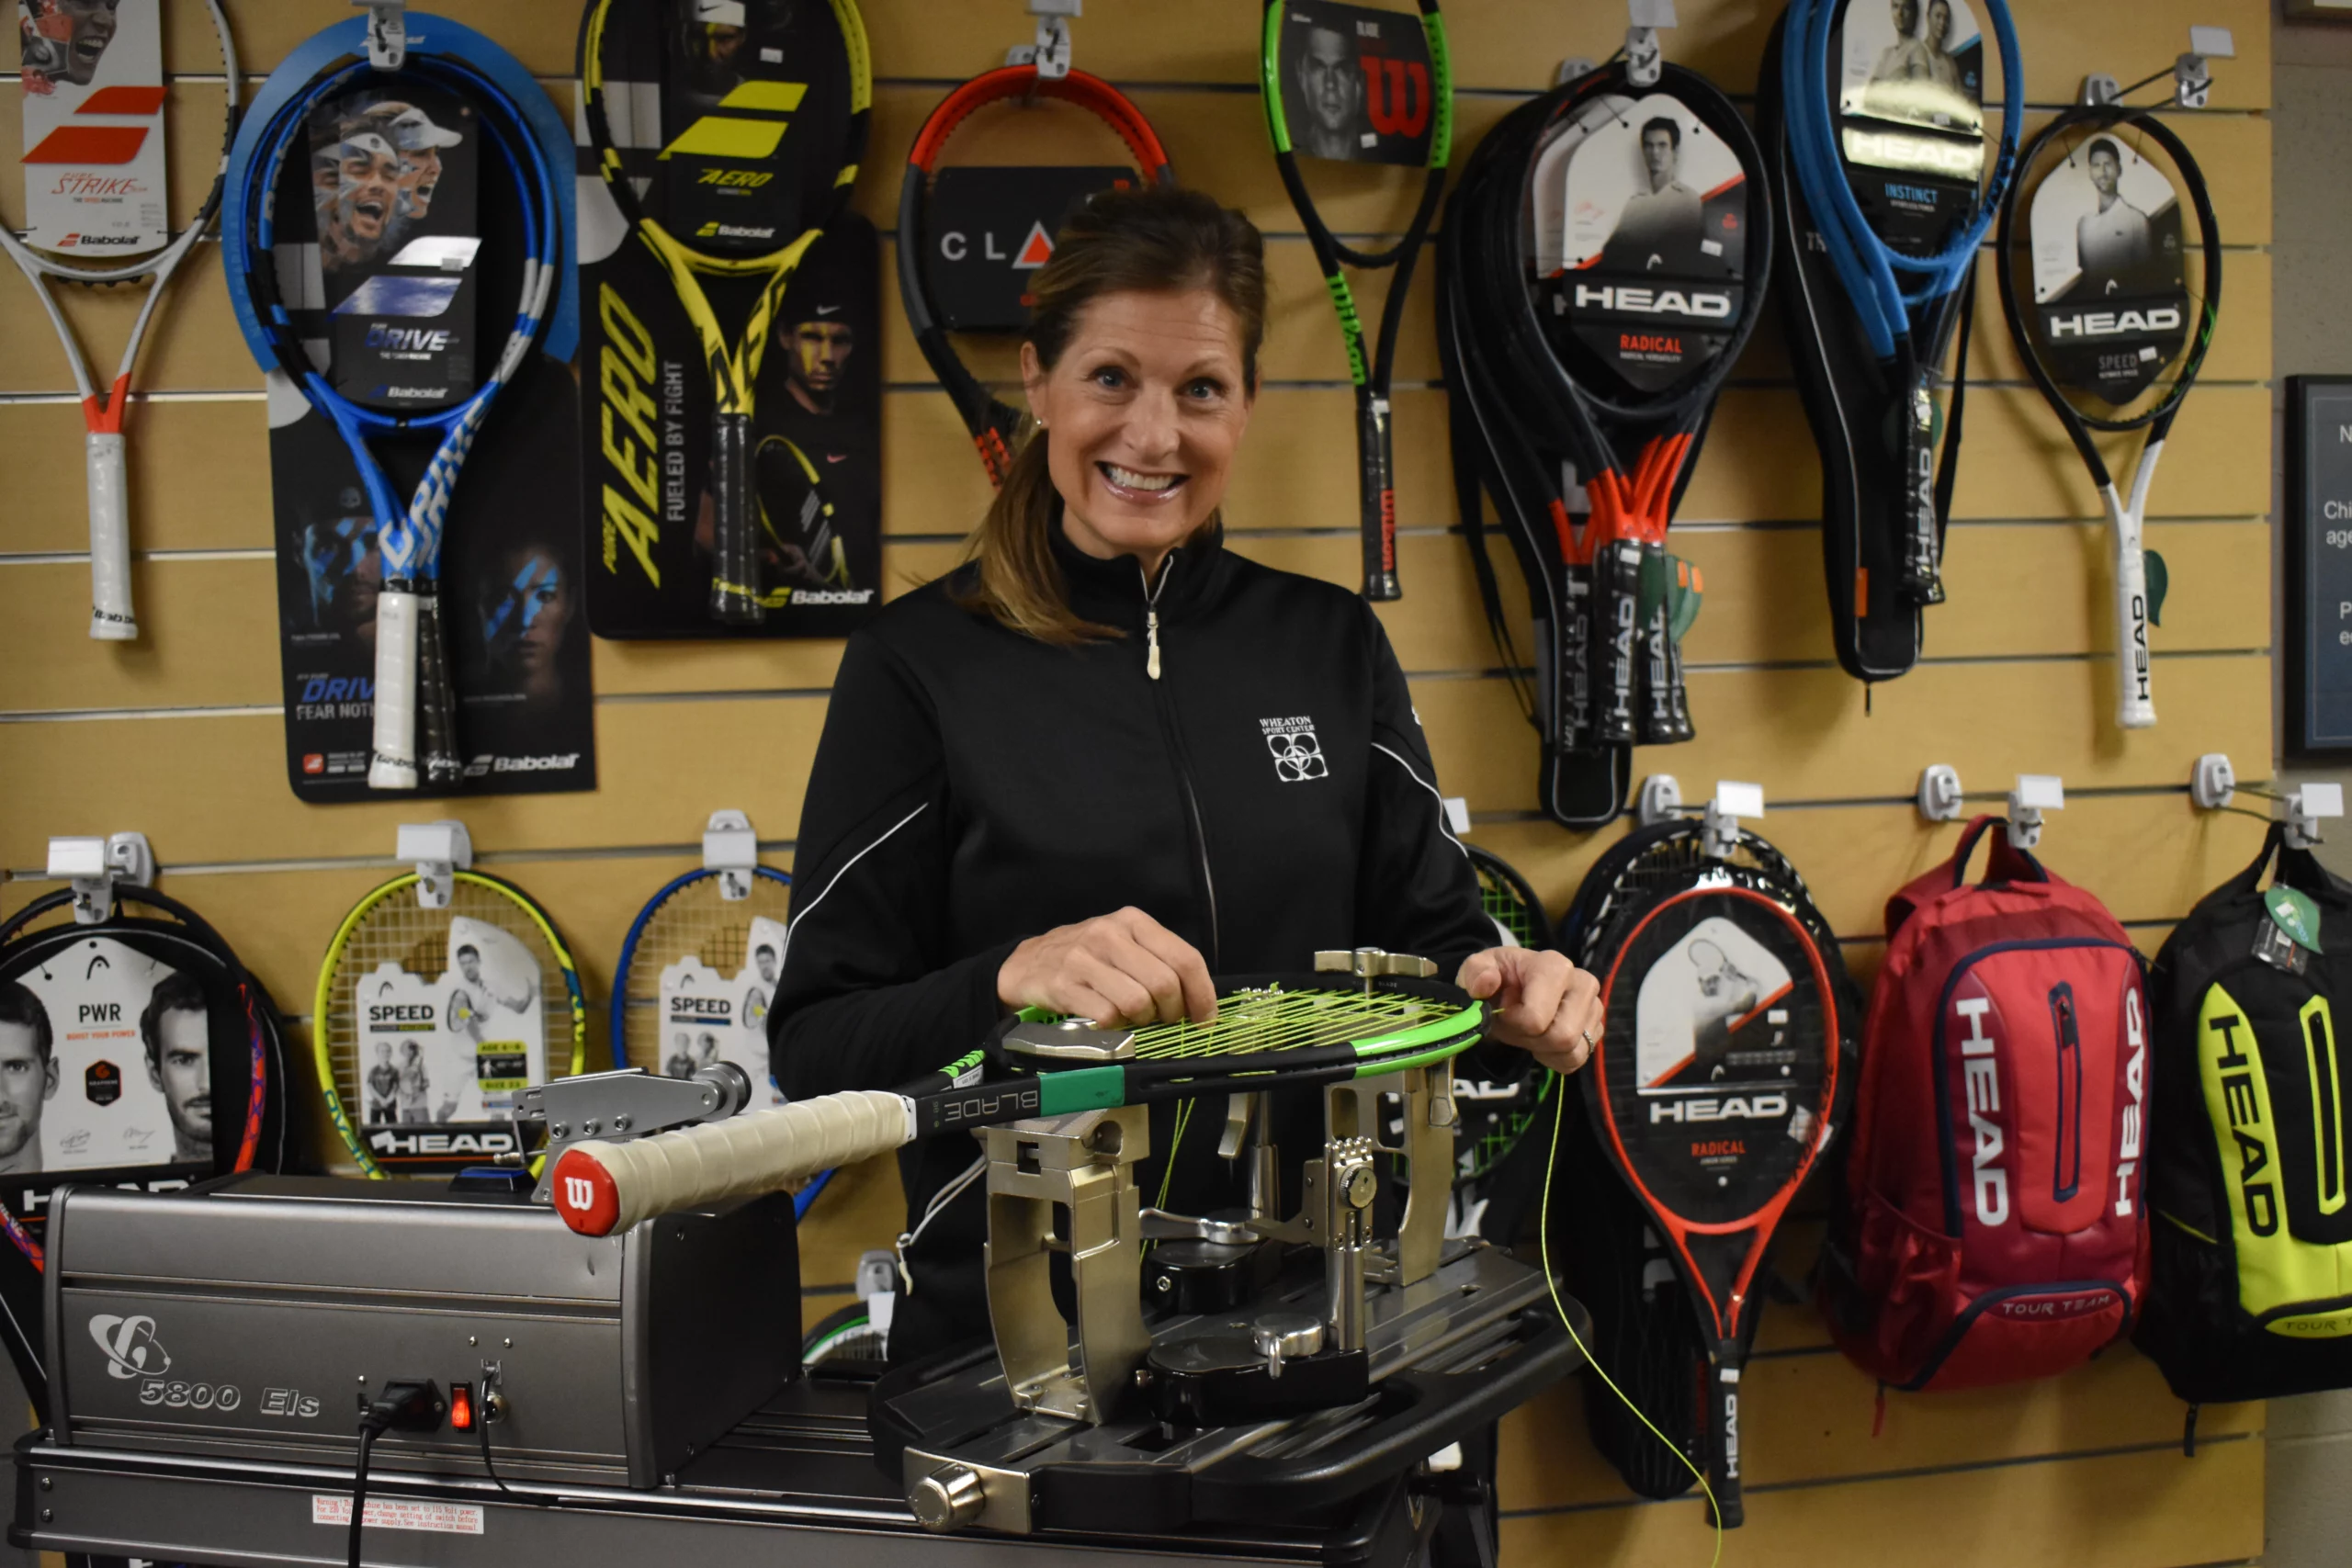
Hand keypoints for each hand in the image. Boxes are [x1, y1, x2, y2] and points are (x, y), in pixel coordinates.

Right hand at [998, 907, 1217, 1026]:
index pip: (1185, 958)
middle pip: (1164, 983)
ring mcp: (1084, 958)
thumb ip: (1159, 962)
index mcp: (1133, 921)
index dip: (1202, 994)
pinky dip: (1115, 1026)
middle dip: (1171, 1012)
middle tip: (1163, 1020)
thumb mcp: (1123, 945)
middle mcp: (1109, 933)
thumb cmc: (1087, 957)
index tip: (1204, 1018)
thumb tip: (1198, 1002)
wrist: (1027, 963)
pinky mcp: (1064, 984)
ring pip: (1137, 1002)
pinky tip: (1108, 1019)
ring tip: (1133, 1018)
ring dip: (1142, 1020)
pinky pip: (1107, 1015)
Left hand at [1457, 946, 1601, 1074]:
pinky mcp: (1595, 1029)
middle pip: (1562, 1036)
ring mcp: (1593, 1007)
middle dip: (1531, 1038)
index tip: (1504, 1010)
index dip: (1514, 1023)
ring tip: (1529, 1030)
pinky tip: (1542, 1039)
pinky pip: (1576, 1060)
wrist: (1510, 992)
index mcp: (1554, 966)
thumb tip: (1486, 983)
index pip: (1537, 1018)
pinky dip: (1554, 1058)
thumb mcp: (1476, 971)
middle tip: (1517, 1025)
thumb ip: (1475, 972)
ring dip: (1542, 1048)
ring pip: (1572, 1051)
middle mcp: (1582, 983)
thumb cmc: (1497, 981)